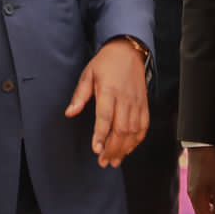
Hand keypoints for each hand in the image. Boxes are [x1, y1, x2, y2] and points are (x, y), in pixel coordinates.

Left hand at [63, 38, 148, 166]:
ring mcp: (137, 103)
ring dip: (124, 149)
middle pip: (121, 129)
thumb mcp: (88, 74)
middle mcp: (125, 99)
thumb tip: (70, 112)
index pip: (105, 117)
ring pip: (133, 131)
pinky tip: (129, 149)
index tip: (96, 149)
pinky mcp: (144, 105)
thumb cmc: (106, 62)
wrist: (129, 51)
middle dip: (112, 148)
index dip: (101, 135)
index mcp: (109, 90)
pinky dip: (137, 140)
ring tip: (114, 160)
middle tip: (103, 161)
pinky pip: (143, 126)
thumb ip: (79, 95)